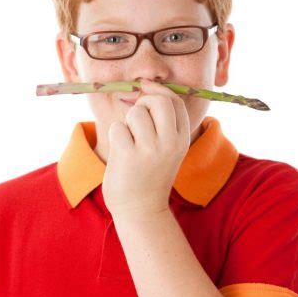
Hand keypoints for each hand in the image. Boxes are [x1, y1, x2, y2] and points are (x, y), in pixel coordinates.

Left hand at [102, 79, 190, 217]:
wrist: (140, 210)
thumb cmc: (149, 175)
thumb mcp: (166, 149)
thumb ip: (161, 122)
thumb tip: (142, 86)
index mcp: (182, 139)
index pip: (174, 101)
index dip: (158, 89)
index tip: (144, 86)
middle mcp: (170, 142)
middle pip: (157, 101)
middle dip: (143, 103)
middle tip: (137, 121)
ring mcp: (150, 149)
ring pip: (135, 114)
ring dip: (127, 124)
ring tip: (130, 143)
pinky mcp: (129, 156)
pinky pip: (117, 128)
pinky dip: (115, 137)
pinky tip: (121, 154)